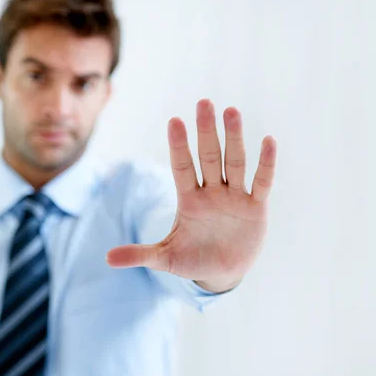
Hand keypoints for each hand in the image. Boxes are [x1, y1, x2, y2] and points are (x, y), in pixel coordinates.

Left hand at [106, 99, 276, 292]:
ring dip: (234, 138)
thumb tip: (107, 258)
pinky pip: (262, 182)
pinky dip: (266, 164)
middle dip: (206, 132)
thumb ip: (139, 254)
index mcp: (189, 200)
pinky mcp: (255, 207)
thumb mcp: (165, 258)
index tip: (174, 121)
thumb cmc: (192, 260)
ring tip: (231, 111)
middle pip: (209, 157)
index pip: (182, 168)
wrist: (221, 272)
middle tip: (204, 103)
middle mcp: (211, 192)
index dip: (179, 146)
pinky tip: (268, 141)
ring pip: (234, 163)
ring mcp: (234, 197)